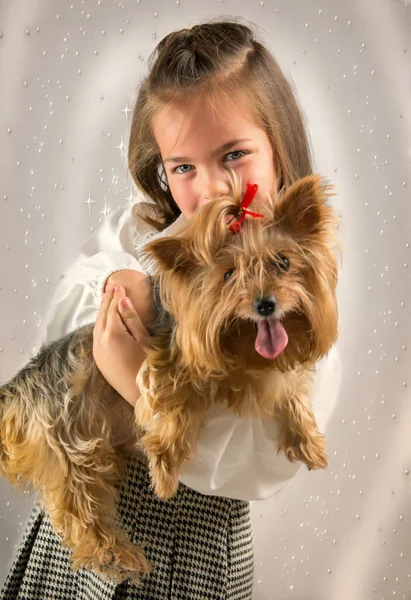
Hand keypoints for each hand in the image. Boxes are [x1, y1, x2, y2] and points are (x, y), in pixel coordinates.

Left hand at [93, 283, 149, 406]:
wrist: (139, 395)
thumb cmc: (147, 367)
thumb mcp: (144, 340)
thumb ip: (132, 319)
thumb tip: (123, 300)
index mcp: (113, 334)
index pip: (114, 308)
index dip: (117, 296)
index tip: (119, 284)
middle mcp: (100, 341)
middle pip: (102, 314)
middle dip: (107, 300)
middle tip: (112, 287)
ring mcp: (97, 350)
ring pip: (97, 324)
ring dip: (103, 311)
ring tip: (108, 299)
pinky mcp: (98, 358)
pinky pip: (97, 334)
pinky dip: (101, 323)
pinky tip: (106, 320)